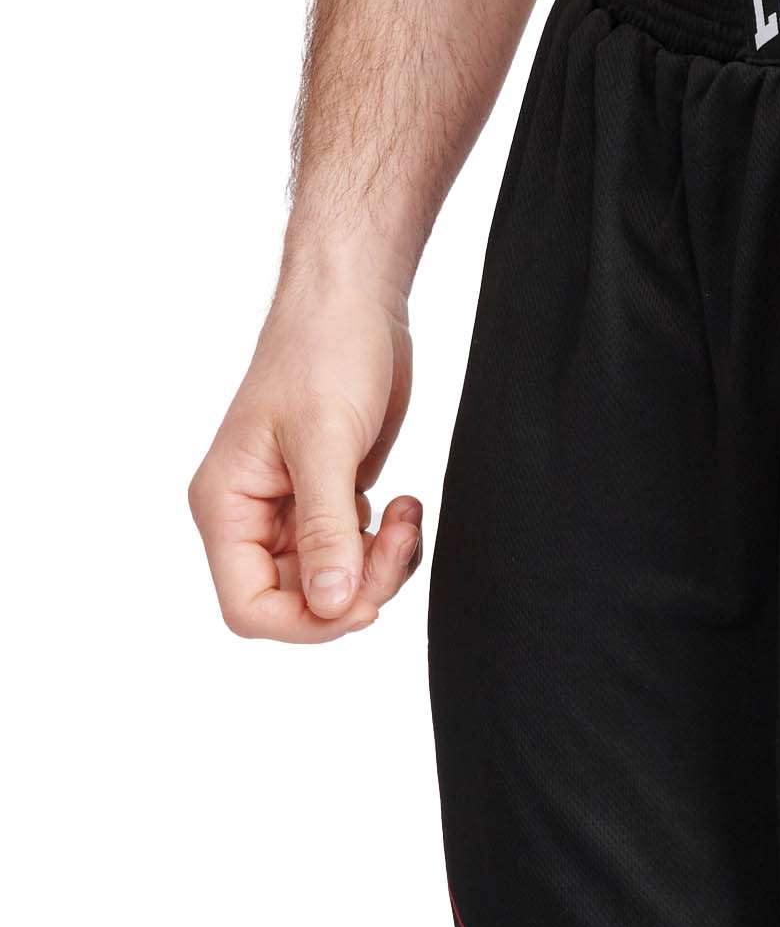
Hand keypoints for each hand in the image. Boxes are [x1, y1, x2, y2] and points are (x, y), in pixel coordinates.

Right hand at [190, 271, 422, 640]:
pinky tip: (405, 506)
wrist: (354, 305)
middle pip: (301, 603)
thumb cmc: (324, 354)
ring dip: (380, 566)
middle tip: (397, 542)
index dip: (308, 621)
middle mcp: (251, 516)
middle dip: (357, 588)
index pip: (249, 608)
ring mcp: (292, 511)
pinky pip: (357, 555)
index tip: (362, 597)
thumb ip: (327, 530)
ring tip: (406, 517)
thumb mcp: (326, 443)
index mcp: (226, 505)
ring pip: (335, 583)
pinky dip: (389, 547)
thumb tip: (330, 605)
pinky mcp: (330, 500)